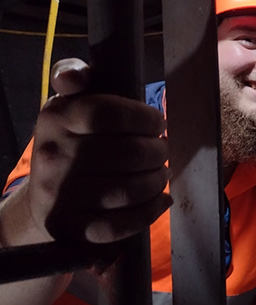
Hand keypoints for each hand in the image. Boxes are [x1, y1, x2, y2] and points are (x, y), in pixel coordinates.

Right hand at [26, 59, 171, 242]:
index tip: (158, 124)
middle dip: (158, 152)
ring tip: (162, 174)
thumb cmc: (71, 143)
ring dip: (157, 181)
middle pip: (129, 154)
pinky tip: (160, 200)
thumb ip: (74, 77)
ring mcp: (59, 196)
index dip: (145, 119)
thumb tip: (73, 78)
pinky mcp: (71, 227)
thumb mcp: (68, 105)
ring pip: (130, 190)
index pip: (109, 114)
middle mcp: (53, 157)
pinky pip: (120, 225)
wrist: (43, 201)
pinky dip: (150, 212)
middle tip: (162, 152)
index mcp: (55, 119)